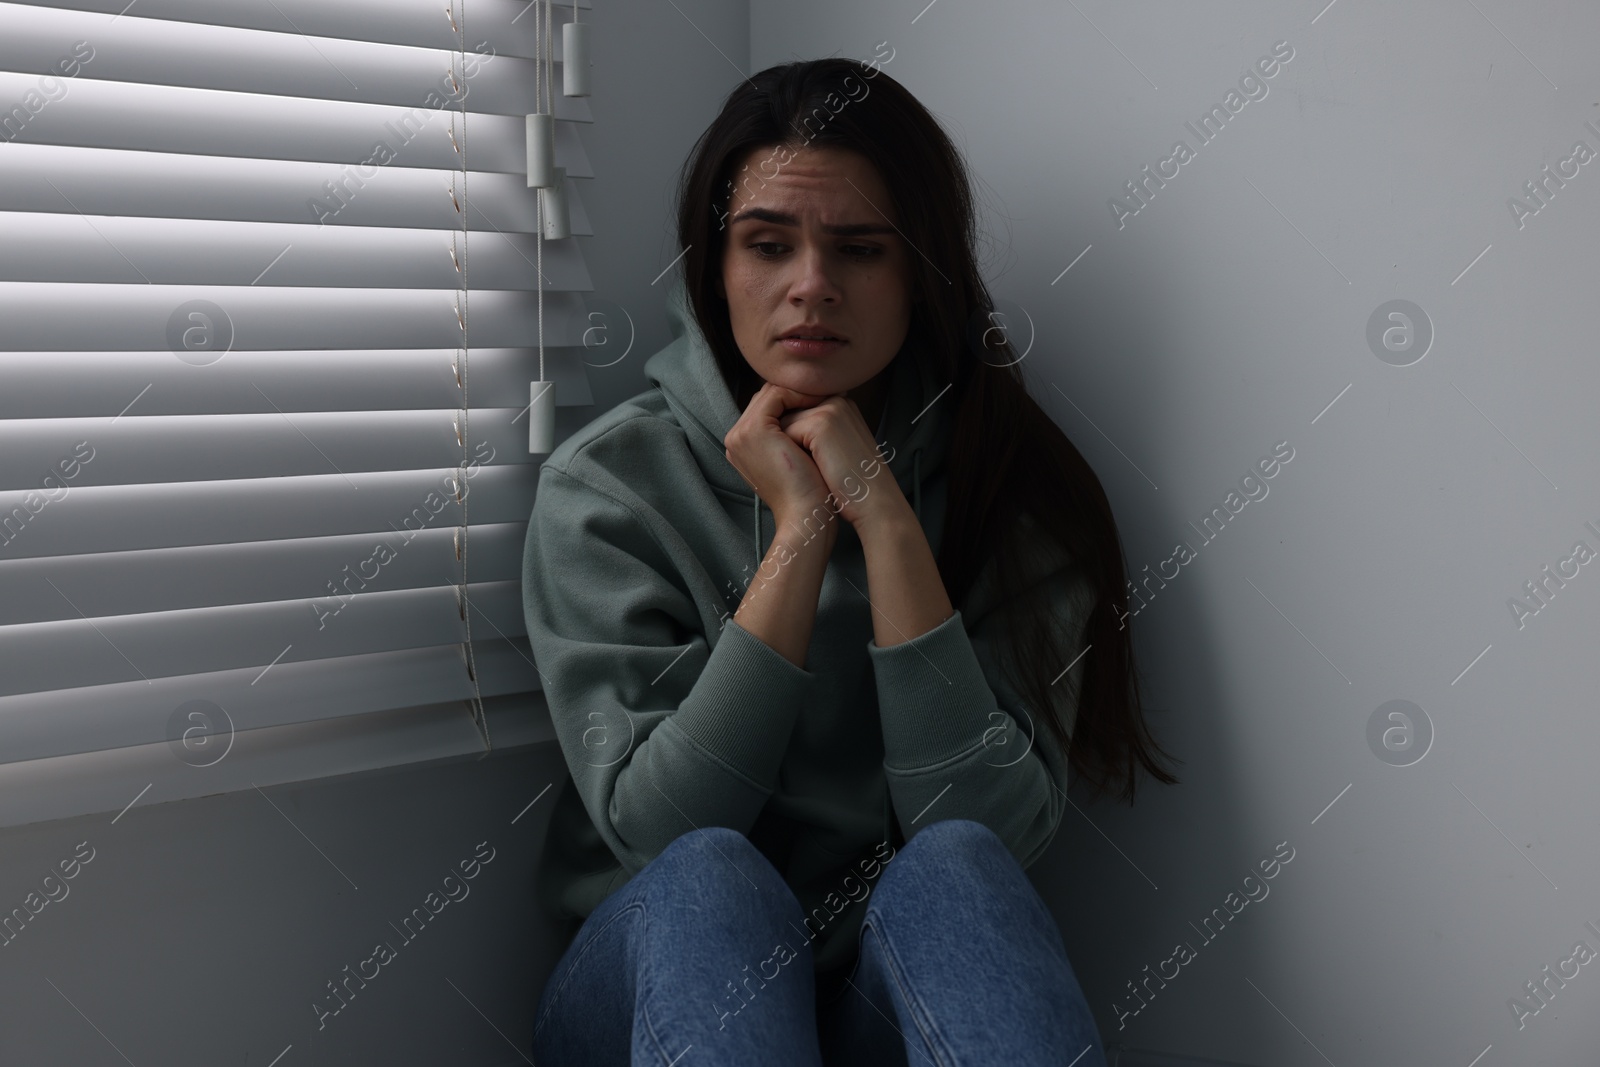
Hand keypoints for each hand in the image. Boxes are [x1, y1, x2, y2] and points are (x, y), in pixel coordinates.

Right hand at [724, 382, 841, 540]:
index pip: (765, 408)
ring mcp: (741, 434)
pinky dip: (799, 394)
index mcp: (742, 446)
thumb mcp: (794, 457)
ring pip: (771, 393)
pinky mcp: (754, 430)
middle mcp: (736, 438)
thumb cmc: (808, 491)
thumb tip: (809, 407)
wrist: (806, 515)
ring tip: (826, 395)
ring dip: (799, 391)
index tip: (821, 398)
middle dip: (795, 391)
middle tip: (826, 390)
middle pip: (766, 397)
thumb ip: (790, 434)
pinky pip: (776, 396)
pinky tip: (821, 400)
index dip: (793, 399)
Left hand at [773, 387, 907, 530]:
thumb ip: (814, 433)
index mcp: (841, 405)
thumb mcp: (834, 450)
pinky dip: (792, 456)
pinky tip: (814, 470)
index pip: (797, 410)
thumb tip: (782, 431)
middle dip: (790, 443)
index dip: (796, 439)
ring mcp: (830, 409)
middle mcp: (837, 400)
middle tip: (814, 468)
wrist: (874, 504)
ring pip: (783, 423)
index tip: (811, 463)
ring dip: (790, 450)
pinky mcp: (822, 422)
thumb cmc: (852, 485)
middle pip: (788, 415)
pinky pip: (784, 433)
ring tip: (817, 469)